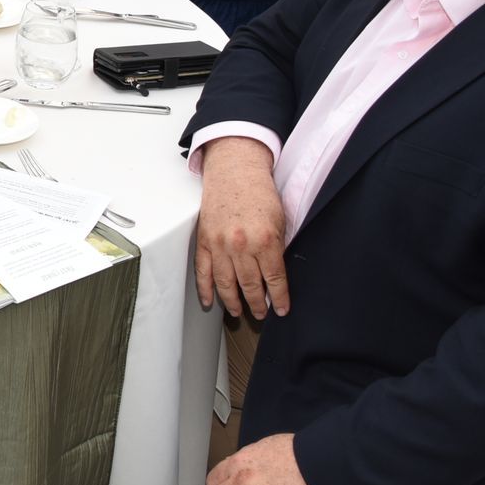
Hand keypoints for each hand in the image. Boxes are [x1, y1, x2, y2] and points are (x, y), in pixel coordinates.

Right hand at [194, 137, 290, 317]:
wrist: (235, 171)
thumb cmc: (258, 192)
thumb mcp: (279, 221)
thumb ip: (277, 248)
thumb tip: (275, 275)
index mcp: (264, 240)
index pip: (274, 279)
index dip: (278, 298)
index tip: (281, 309)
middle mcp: (241, 245)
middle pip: (249, 285)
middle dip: (257, 304)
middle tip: (260, 314)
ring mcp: (219, 244)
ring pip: (225, 283)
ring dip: (232, 302)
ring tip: (238, 312)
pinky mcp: (204, 240)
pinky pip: (203, 271)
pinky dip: (205, 288)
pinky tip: (209, 301)